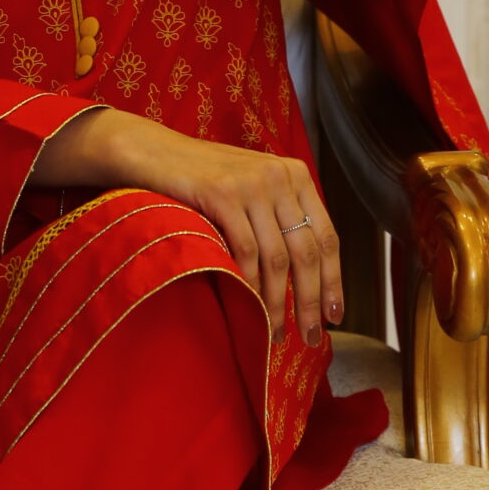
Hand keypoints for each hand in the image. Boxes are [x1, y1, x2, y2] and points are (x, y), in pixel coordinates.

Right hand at [31, 109, 342, 346]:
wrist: (153, 153)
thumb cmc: (202, 179)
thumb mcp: (252, 188)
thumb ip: (279, 216)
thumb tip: (307, 276)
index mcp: (295, 175)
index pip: (326, 236)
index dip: (334, 280)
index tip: (335, 315)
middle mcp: (279, 177)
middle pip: (306, 251)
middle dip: (310, 301)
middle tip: (310, 336)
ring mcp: (251, 184)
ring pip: (277, 258)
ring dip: (277, 302)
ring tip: (275, 332)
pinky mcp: (221, 194)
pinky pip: (244, 250)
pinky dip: (249, 283)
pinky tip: (249, 306)